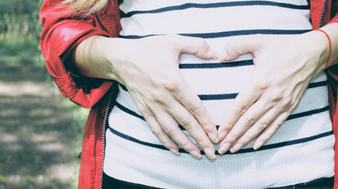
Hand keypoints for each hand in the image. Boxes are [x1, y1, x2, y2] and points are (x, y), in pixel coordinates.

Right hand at [101, 35, 218, 159]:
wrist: (121, 58)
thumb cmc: (149, 49)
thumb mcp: (174, 41)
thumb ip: (197, 45)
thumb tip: (217, 53)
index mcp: (173, 82)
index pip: (194, 107)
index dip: (206, 123)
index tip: (216, 135)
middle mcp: (163, 98)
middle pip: (185, 123)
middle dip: (200, 139)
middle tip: (212, 153)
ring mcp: (152, 106)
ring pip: (171, 130)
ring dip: (185, 144)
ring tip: (197, 155)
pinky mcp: (144, 110)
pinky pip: (156, 129)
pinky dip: (165, 141)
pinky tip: (175, 151)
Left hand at [216, 32, 328, 153]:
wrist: (312, 53)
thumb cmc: (283, 47)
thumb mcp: (258, 41)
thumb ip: (236, 46)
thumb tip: (219, 55)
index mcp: (260, 82)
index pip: (240, 106)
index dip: (229, 121)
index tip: (219, 133)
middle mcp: (271, 96)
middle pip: (248, 120)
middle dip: (234, 136)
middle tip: (222, 148)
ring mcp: (282, 103)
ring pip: (261, 126)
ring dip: (247, 139)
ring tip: (234, 149)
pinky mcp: (290, 106)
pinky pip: (276, 125)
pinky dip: (265, 136)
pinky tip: (256, 146)